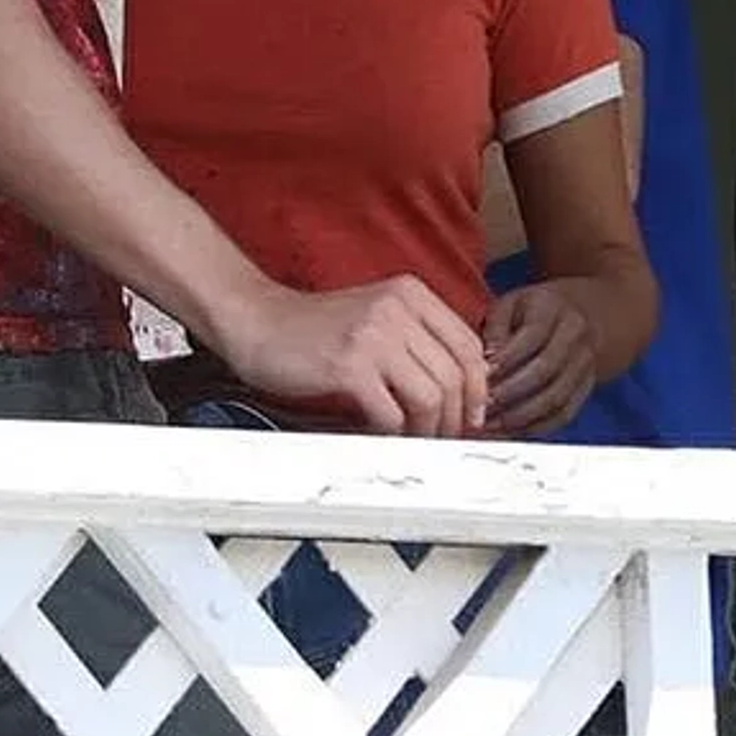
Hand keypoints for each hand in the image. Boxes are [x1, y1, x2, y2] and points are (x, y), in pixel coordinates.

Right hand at [219, 274, 487, 436]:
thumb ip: (416, 339)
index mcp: (411, 293)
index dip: (478, 387)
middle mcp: (398, 309)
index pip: (469, 344)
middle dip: (457, 417)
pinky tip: (384, 438)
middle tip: (445, 438)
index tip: (473, 414)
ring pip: (432, 396)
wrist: (257, 321)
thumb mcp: (376, 316)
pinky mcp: (349, 366)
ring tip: (416, 442)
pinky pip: (392, 413)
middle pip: (456, 373)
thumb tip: (459, 386)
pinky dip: (394, 435)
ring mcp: (374, 336)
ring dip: (429, 430)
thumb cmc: (314, 328)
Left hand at [483, 283, 598, 435]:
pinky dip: (536, 427)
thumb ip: (495, 326)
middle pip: (546, 369)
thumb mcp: (512, 303)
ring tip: (490, 425)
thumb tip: (482, 360)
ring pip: (556, 397)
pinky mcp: (588, 387)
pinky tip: (510, 431)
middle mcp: (575, 334)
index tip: (479, 377)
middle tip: (481, 406)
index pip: (531, 336)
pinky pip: (564, 414)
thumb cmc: (537, 310)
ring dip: (520, 416)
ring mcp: (586, 362)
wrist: (589, 313)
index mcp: (553, 307)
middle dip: (509, 392)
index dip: (505, 359)